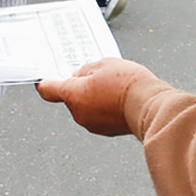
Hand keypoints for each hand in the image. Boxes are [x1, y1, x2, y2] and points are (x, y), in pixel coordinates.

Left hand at [37, 58, 153, 136]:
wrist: (151, 106)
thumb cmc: (128, 84)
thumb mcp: (103, 64)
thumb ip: (86, 69)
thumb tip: (80, 76)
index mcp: (73, 95)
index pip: (48, 90)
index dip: (45, 82)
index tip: (44, 78)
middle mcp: (79, 113)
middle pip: (71, 97)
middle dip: (81, 86)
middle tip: (98, 75)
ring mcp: (92, 124)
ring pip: (86, 106)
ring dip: (94, 97)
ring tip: (114, 86)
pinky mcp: (107, 131)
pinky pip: (99, 115)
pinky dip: (105, 107)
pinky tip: (120, 98)